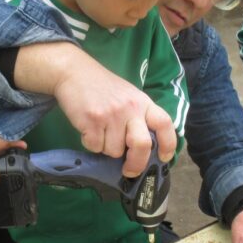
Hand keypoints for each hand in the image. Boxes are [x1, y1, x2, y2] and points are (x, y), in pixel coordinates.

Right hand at [52, 55, 175, 176]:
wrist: (74, 72)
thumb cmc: (103, 87)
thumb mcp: (129, 96)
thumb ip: (138, 117)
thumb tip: (142, 150)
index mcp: (143, 102)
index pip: (165, 124)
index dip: (168, 145)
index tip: (163, 159)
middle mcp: (131, 108)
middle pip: (142, 145)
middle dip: (136, 164)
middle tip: (129, 170)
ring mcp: (111, 115)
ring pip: (114, 151)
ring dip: (106, 148)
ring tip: (100, 131)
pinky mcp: (92, 121)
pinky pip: (95, 147)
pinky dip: (90, 144)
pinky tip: (88, 129)